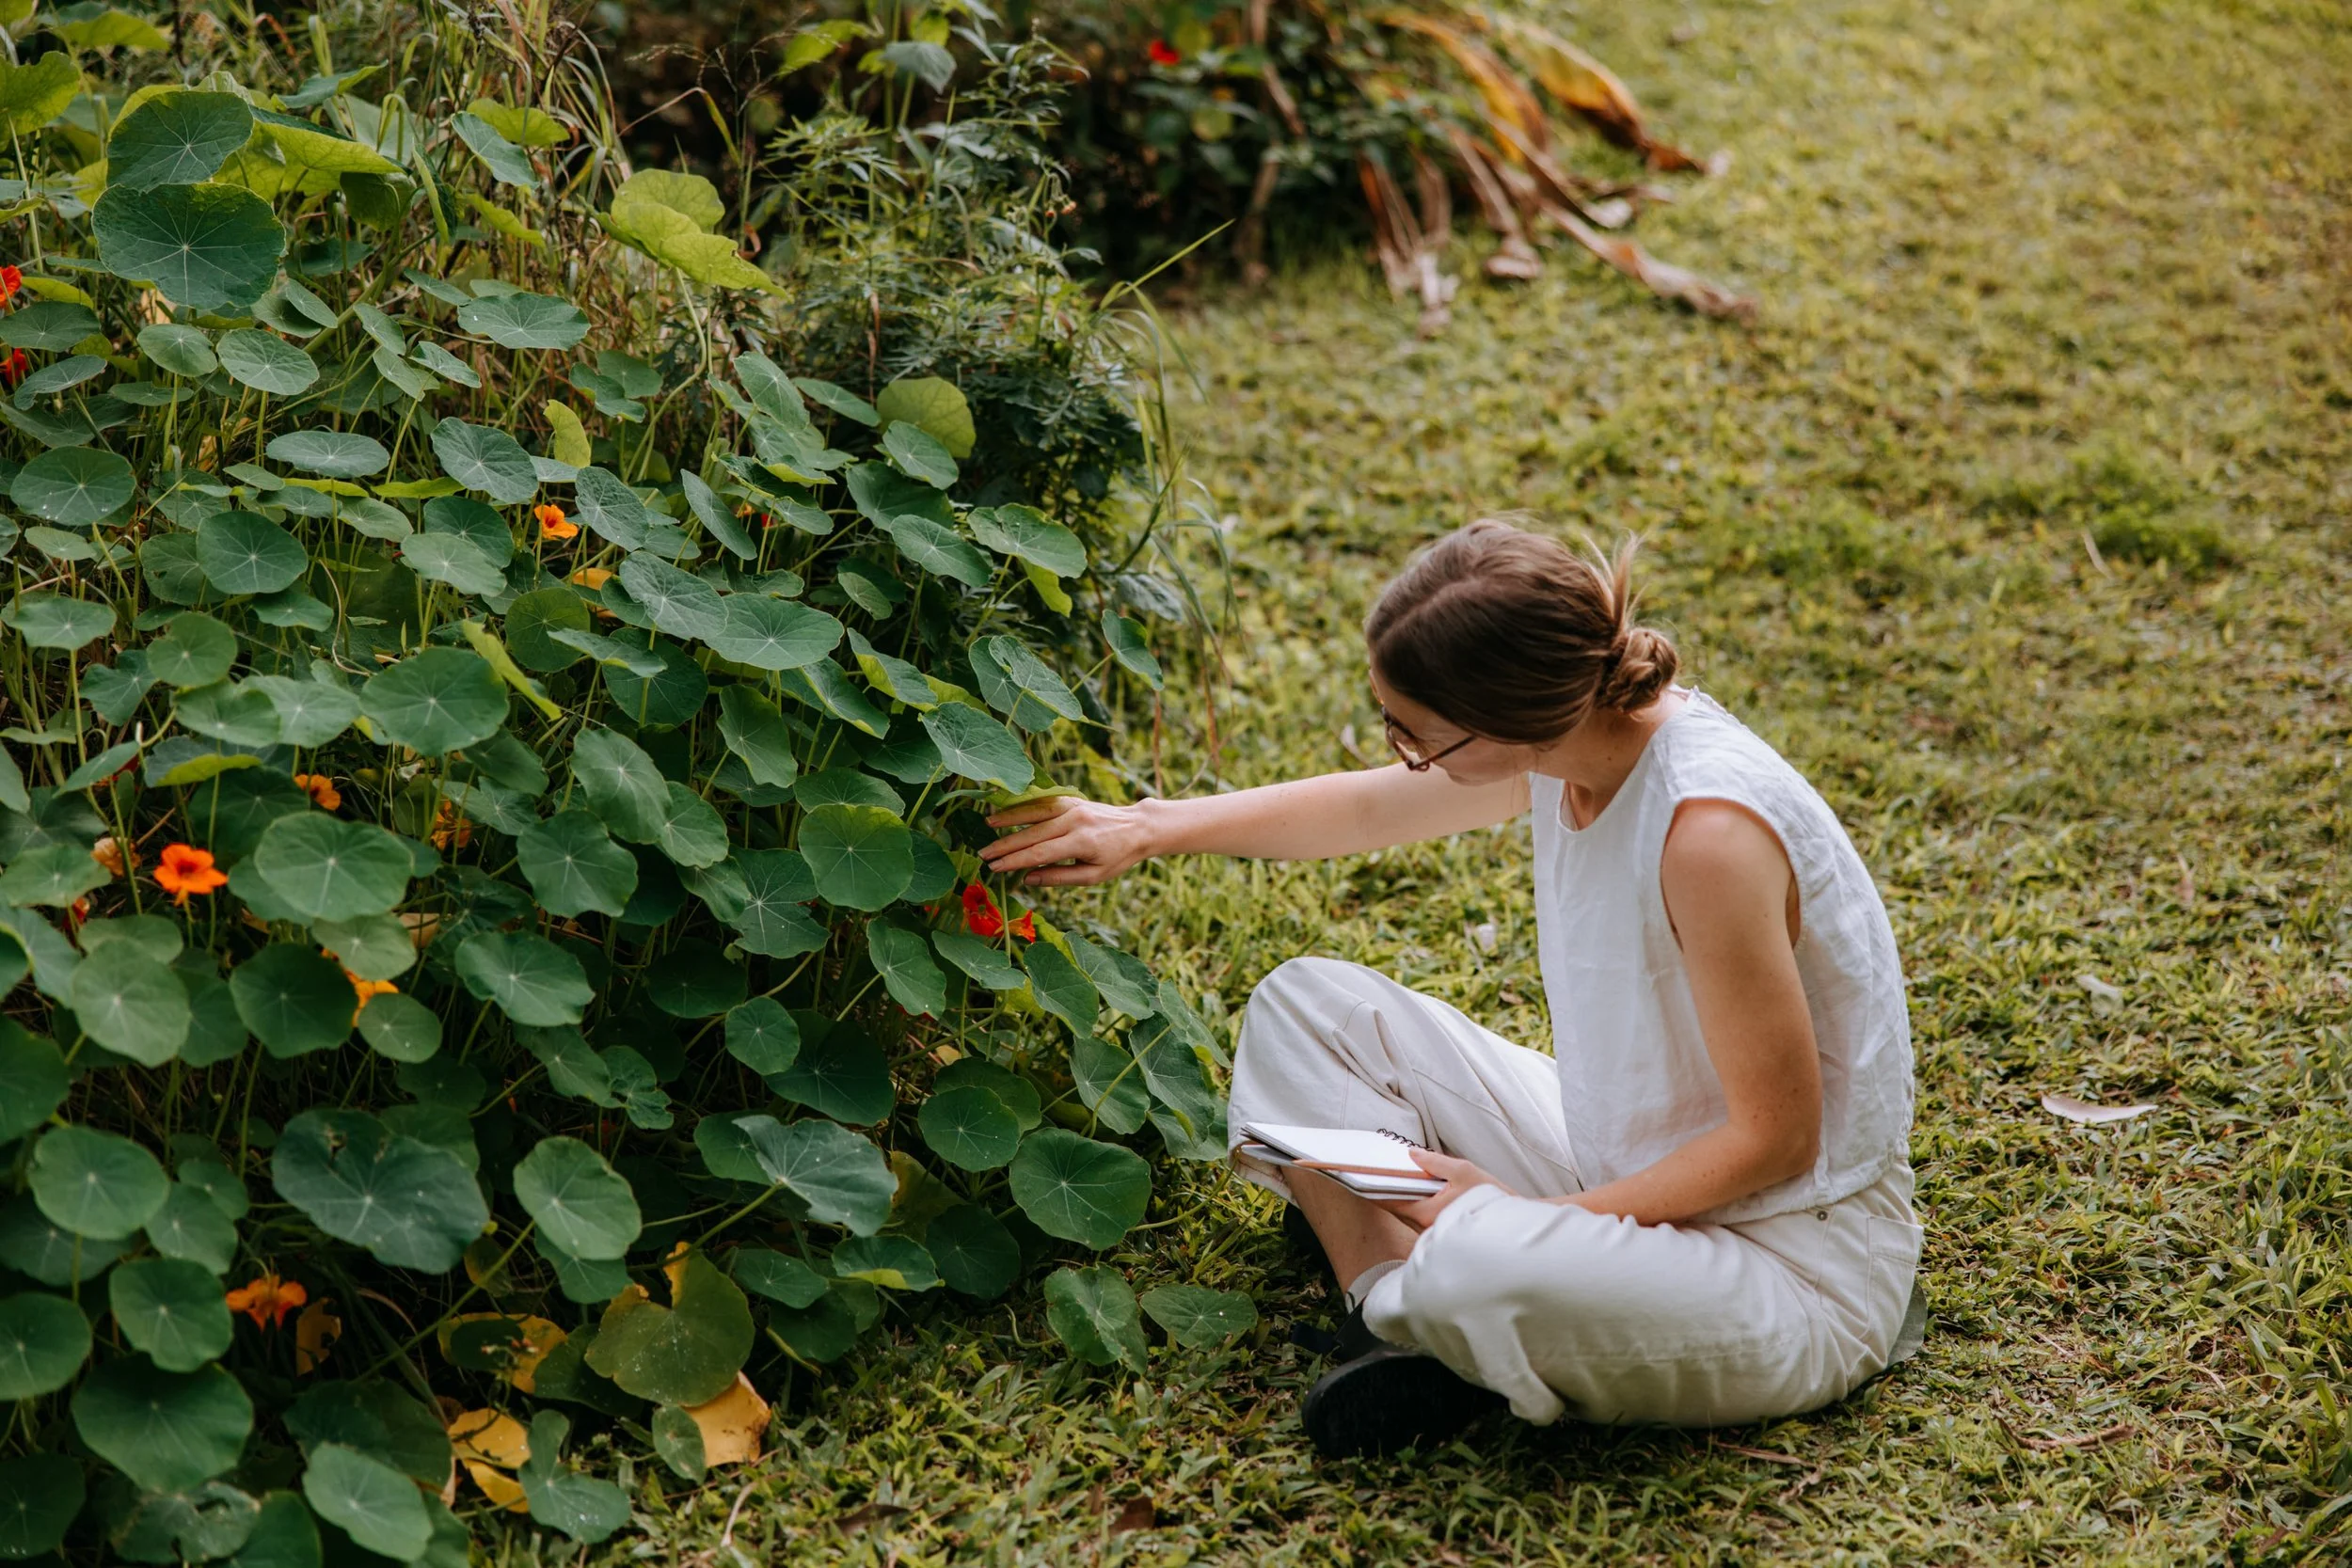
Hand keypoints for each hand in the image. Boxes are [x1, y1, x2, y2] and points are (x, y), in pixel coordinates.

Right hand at [979, 795, 1157, 886]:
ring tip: (986, 825)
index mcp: (1082, 842)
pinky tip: (1006, 810)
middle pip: (1032, 833)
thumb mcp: (1093, 876)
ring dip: (1009, 819)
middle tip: (983, 855)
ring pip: (1034, 812)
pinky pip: (1042, 802)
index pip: (1040, 853)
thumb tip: (1027, 879)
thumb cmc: (1117, 857)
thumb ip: (1059, 877)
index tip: (995, 868)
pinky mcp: (1071, 799)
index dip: (1015, 861)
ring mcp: (1072, 806)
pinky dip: (1022, 806)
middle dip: (1005, 845)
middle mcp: (1075, 820)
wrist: (1138, 827)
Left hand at [1372, 1149, 1510, 1230]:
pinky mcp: (1441, 1233)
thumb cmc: (1490, 1199)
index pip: (1391, 1201)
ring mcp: (1433, 1233)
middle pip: (1396, 1208)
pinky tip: (1414, 1190)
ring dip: (1399, 1197)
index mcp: (1427, 1214)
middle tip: (1371, 1173)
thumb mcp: (1463, 1172)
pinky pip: (1419, 1217)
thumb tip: (1411, 1154)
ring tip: (1390, 1178)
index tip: (1359, 1178)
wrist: (1513, 1225)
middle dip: (1384, 1191)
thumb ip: (1434, 1162)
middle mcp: (1426, 1228)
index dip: (1374, 1189)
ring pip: (1407, 1213)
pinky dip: (1413, 1203)